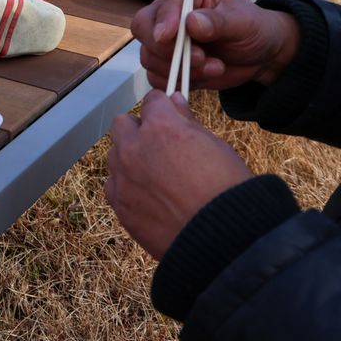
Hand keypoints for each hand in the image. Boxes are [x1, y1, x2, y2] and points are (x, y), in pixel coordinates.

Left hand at [106, 90, 252, 258]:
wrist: (223, 241)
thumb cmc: (228, 191)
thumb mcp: (216, 147)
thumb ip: (188, 122)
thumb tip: (175, 102)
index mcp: (161, 128)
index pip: (152, 101)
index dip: (163, 108)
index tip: (169, 116)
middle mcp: (134, 148)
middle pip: (123, 124)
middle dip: (138, 130)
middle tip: (160, 147)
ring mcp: (122, 176)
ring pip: (115, 155)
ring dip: (130, 159)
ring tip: (157, 178)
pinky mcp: (119, 203)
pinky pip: (114, 185)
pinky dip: (126, 187)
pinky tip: (149, 199)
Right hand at [132, 0, 299, 90]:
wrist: (261, 56)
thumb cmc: (252, 28)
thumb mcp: (243, 22)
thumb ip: (218, 22)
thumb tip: (191, 22)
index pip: (163, 3)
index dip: (163, 19)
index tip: (169, 37)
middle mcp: (167, 16)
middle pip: (143, 29)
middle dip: (166, 50)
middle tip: (199, 59)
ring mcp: (165, 42)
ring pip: (149, 57)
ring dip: (180, 70)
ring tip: (215, 68)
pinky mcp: (168, 65)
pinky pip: (156, 77)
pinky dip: (178, 82)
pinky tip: (204, 77)